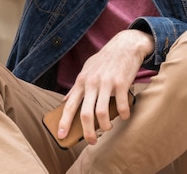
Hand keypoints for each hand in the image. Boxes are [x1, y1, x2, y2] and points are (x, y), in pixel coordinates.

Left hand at [58, 30, 153, 144]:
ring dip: (105, 126)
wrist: (125, 45)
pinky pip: (122, 105)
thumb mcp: (87, 69)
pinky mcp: (122, 83)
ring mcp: (107, 83)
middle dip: (87, 132)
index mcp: (82, 81)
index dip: (64, 122)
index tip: (61, 136)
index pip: (70, 105)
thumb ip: (76, 86)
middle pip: (86, 114)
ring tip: (107, 128)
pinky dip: (123, 114)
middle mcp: (93, 83)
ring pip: (102, 113)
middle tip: (91, 141)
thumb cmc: (105, 59)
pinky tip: (124, 116)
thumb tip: (64, 101)